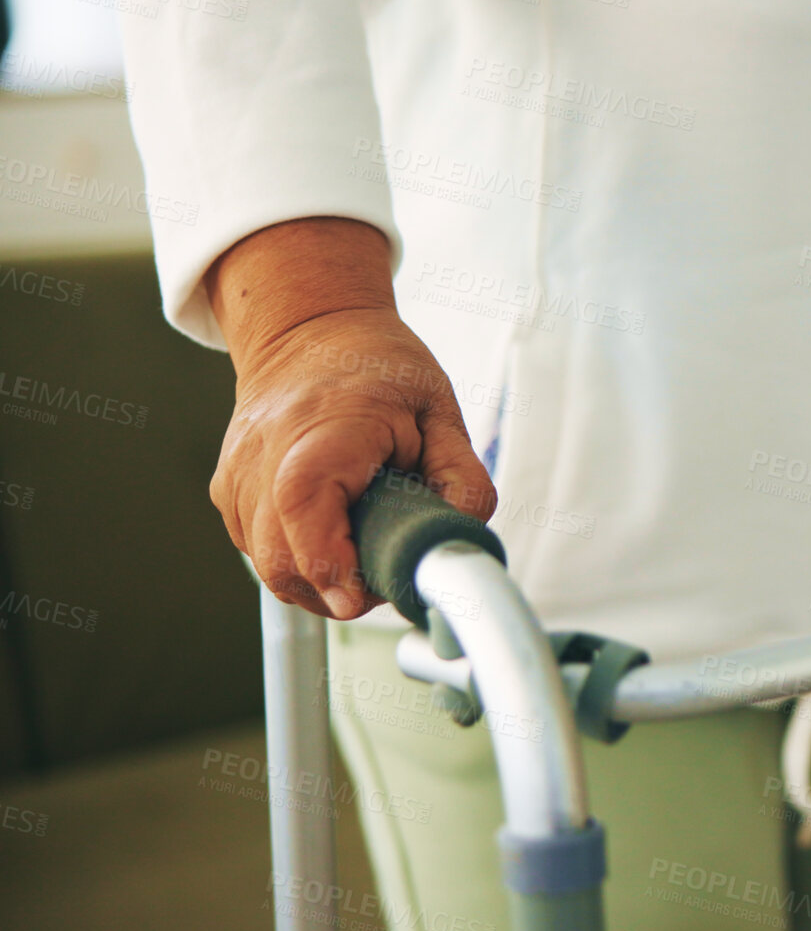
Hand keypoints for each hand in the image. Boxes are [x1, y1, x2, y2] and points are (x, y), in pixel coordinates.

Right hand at [206, 218, 494, 619]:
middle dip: (336, 591)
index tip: (364, 597)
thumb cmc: (379, 369)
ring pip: (267, 567)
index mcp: (323, 428)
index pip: (304, 507)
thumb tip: (463, 537)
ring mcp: (237, 478)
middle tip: (385, 581)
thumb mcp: (441, 410)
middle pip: (281, 559)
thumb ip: (461, 477)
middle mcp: (264, 456)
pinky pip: (259, 552)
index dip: (330, 566)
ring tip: (364, 555)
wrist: (310, 332)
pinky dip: (299, 562)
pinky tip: (333, 537)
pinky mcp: (227, 494)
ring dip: (318, 583)